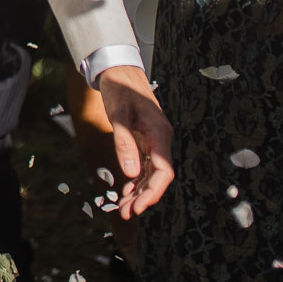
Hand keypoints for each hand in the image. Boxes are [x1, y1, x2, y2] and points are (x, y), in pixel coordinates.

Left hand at [95, 65, 174, 214]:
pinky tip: (127, 192)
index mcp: (159, 132)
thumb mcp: (118, 114)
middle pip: (158, 175)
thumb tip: (131, 174)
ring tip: (124, 209)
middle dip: (144, 197)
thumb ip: (124, 142)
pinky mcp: (145, 138)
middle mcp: (160, 138)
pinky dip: (136, 179)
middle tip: (126, 214)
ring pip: (151, 172)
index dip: (154, 191)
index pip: (164, 170)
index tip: (140, 206)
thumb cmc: (119, 87)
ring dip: (139, 191)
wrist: (118, 68)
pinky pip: (144, 164)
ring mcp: (153, 139)